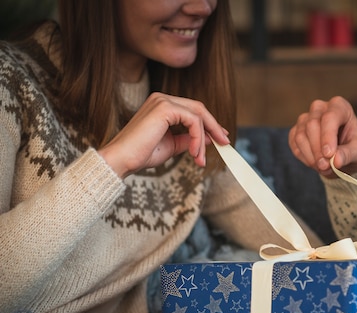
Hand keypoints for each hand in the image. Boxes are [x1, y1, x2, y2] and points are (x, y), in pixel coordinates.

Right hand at [98, 92, 229, 177]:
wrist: (122, 160)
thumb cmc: (141, 154)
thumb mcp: (172, 146)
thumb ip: (189, 139)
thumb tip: (208, 138)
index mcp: (162, 105)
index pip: (193, 110)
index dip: (210, 123)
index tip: (221, 138)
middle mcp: (162, 99)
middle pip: (199, 109)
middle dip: (214, 127)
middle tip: (225, 143)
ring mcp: (162, 101)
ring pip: (198, 115)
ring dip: (204, 138)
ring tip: (201, 158)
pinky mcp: (164, 108)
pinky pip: (193, 121)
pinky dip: (198, 138)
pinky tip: (195, 153)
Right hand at [288, 96, 356, 177]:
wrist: (343, 156)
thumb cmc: (355, 149)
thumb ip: (349, 154)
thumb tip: (336, 161)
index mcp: (340, 107)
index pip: (330, 117)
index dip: (328, 136)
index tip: (329, 155)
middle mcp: (320, 108)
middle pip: (312, 125)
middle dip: (318, 150)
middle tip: (326, 167)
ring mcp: (306, 118)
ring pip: (301, 135)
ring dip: (311, 156)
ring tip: (324, 167)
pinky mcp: (296, 130)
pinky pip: (294, 143)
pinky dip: (304, 157)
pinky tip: (315, 163)